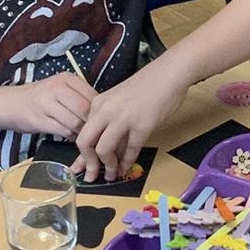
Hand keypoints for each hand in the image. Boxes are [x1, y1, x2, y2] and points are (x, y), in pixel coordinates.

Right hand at [5, 69, 94, 138]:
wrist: (11, 104)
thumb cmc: (43, 97)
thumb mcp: (62, 89)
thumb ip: (82, 96)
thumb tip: (106, 112)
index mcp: (67, 78)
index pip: (93, 96)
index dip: (100, 111)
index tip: (101, 120)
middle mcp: (56, 88)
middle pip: (85, 110)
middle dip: (91, 123)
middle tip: (93, 130)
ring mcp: (46, 103)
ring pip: (75, 122)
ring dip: (81, 132)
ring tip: (82, 133)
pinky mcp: (39, 120)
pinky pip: (64, 131)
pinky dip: (71, 136)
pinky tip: (70, 135)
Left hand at [74, 60, 190, 180]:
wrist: (169, 73)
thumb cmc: (147, 85)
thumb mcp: (119, 100)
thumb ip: (109, 120)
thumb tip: (105, 147)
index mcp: (98, 104)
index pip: (83, 132)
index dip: (81, 154)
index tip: (80, 168)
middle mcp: (106, 111)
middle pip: (85, 142)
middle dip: (88, 163)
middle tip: (93, 176)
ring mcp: (123, 118)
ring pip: (104, 149)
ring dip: (108, 166)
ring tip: (112, 175)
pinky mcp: (142, 125)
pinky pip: (130, 150)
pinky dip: (127, 163)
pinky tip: (126, 168)